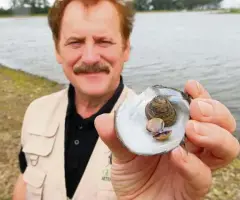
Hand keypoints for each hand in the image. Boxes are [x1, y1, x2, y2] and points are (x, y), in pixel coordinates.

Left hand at [94, 80, 239, 199]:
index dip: (200, 96)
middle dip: (214, 111)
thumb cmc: (133, 173)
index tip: (190, 86)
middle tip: (197, 108)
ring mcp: (196, 167)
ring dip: (214, 134)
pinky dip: (192, 164)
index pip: (198, 110)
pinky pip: (202, 176)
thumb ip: (116, 135)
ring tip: (193, 129)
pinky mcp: (192, 188)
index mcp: (179, 132)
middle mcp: (193, 147)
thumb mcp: (122, 150)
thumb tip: (103, 119)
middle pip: (222, 125)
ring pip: (225, 148)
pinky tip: (178, 155)